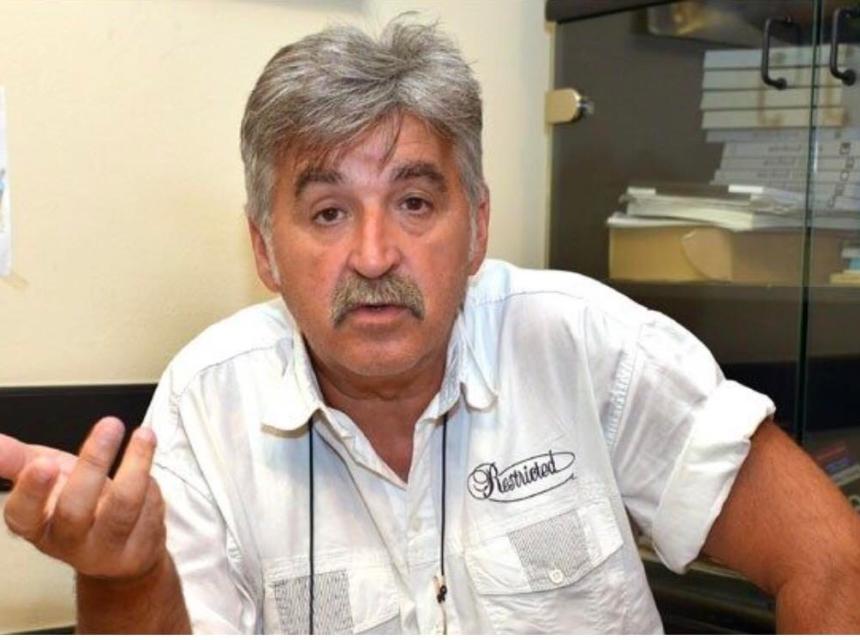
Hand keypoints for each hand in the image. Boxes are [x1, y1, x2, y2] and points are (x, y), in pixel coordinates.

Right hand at [0, 417, 167, 580]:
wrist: (120, 541)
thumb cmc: (77, 501)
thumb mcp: (45, 476)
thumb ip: (17, 459)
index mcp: (37, 524)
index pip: (24, 515)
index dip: (32, 491)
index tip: (43, 462)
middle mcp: (69, 541)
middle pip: (76, 509)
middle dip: (92, 465)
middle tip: (108, 425)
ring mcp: (106, 547)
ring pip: (122, 507)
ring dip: (135, 465)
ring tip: (143, 434)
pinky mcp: (139, 547)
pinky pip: (149, 508)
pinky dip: (152, 477)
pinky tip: (148, 452)